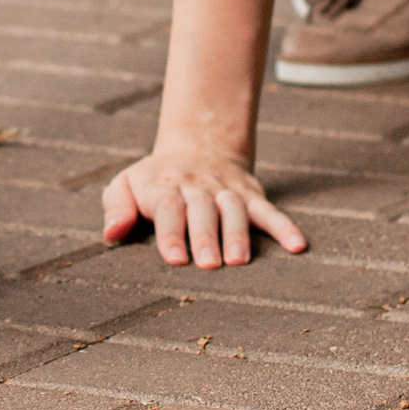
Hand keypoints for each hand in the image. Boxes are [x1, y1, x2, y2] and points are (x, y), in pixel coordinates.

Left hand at [102, 148, 305, 268]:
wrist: (198, 144)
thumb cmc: (155, 179)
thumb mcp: (126, 184)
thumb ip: (116, 207)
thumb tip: (110, 234)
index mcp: (163, 187)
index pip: (168, 208)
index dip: (172, 233)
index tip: (175, 259)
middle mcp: (196, 188)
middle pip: (202, 211)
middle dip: (206, 236)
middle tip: (209, 265)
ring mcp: (226, 191)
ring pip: (234, 210)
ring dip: (238, 234)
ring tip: (239, 260)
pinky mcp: (251, 195)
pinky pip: (270, 210)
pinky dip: (284, 226)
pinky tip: (298, 246)